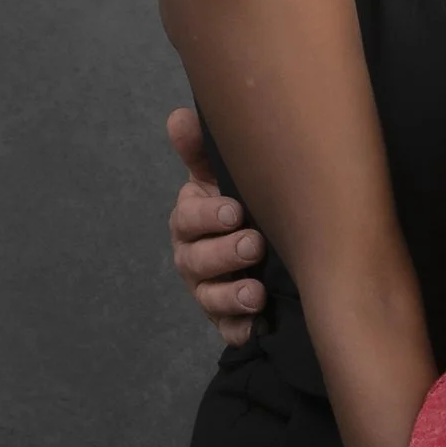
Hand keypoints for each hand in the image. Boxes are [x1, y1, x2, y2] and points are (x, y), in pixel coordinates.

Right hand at [166, 105, 267, 343]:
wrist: (265, 247)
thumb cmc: (237, 207)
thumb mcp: (221, 177)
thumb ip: (201, 150)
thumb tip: (180, 116)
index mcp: (191, 220)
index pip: (188, 218)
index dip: (207, 217)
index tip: (233, 210)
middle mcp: (193, 257)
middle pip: (197, 261)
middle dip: (224, 255)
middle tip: (254, 245)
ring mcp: (208, 290)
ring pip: (211, 298)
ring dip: (232, 296)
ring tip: (257, 292)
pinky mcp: (226, 319)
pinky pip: (228, 329)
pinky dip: (239, 329)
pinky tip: (256, 326)